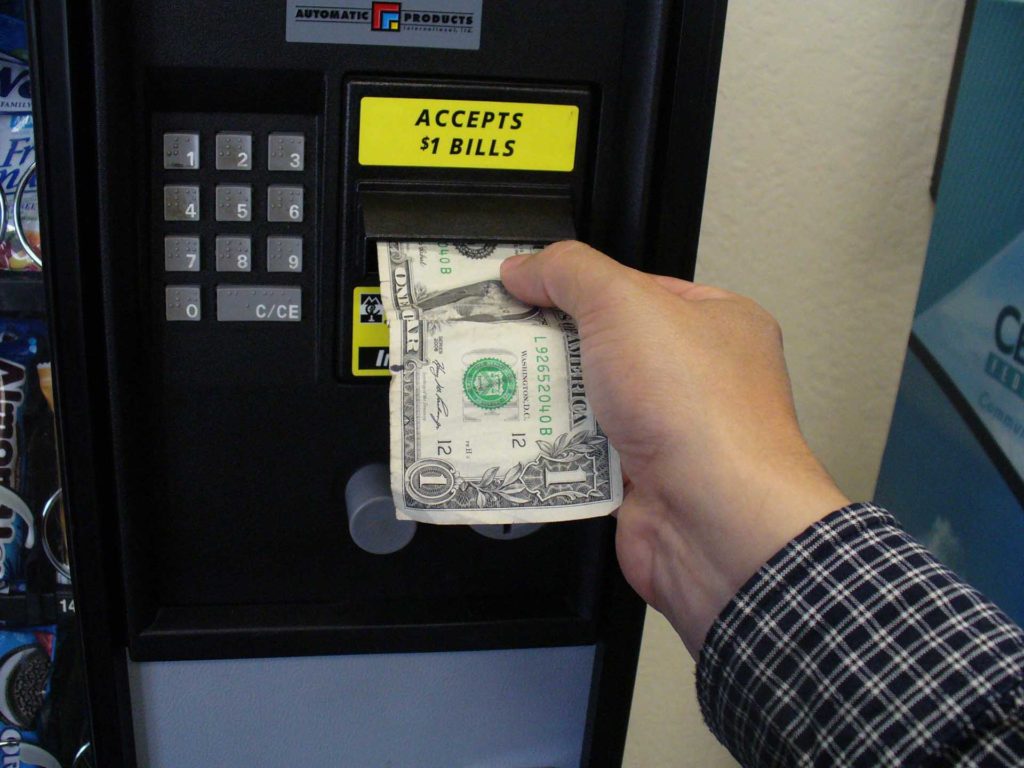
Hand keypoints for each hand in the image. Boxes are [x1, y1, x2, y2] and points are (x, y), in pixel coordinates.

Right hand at [502, 241, 848, 655]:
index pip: (637, 288)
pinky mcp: (642, 479)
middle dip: (553, 344)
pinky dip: (552, 447)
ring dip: (548, 399)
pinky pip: (583, 454)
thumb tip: (524, 267)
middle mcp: (701, 376)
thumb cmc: (696, 409)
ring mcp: (673, 431)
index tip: (525, 285)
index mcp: (718, 322)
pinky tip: (517, 434)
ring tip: (494, 383)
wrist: (713, 521)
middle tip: (498, 335)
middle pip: (608, 345)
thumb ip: (570, 273)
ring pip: (591, 402)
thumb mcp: (624, 305)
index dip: (580, 284)